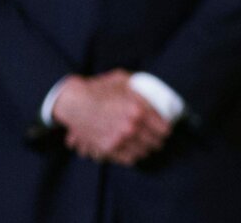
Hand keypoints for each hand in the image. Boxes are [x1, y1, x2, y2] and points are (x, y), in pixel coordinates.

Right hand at [52, 70, 171, 165]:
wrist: (74, 103)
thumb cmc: (98, 89)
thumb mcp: (123, 80)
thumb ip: (140, 85)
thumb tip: (153, 88)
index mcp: (139, 110)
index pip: (164, 128)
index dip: (167, 129)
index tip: (166, 129)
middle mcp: (131, 127)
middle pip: (156, 142)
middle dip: (158, 140)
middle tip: (158, 138)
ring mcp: (119, 140)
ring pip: (144, 153)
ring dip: (147, 149)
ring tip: (147, 146)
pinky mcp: (107, 149)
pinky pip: (129, 159)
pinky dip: (134, 156)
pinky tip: (134, 151)